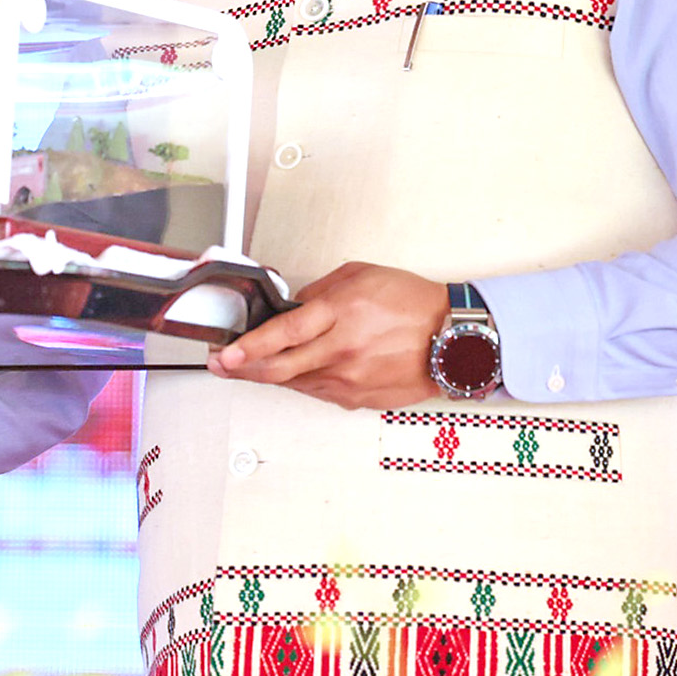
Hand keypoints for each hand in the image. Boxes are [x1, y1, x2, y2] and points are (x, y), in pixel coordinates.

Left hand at [207, 261, 447, 410]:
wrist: (454, 339)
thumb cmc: (413, 304)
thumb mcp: (360, 276)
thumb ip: (318, 292)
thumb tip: (290, 307)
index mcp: (340, 315)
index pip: (282, 334)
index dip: (248, 346)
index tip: (225, 352)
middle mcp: (342, 351)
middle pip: (279, 369)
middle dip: (242, 369)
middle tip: (221, 365)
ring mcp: (350, 380)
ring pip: (295, 382)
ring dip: (270, 374)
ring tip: (254, 363)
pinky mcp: (358, 399)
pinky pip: (318, 392)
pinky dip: (302, 381)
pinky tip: (298, 370)